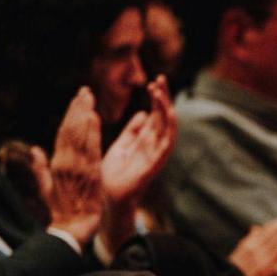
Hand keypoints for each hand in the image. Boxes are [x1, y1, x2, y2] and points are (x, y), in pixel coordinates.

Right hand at [47, 88, 104, 245]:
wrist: (72, 229)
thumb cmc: (61, 210)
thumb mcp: (47, 187)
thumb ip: (40, 167)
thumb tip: (35, 150)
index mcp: (57, 164)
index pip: (64, 134)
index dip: (70, 116)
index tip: (77, 100)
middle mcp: (66, 162)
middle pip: (71, 130)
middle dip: (78, 109)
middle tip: (85, 91)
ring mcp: (77, 168)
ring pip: (80, 136)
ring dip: (84, 115)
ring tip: (89, 98)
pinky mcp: (90, 175)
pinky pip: (90, 149)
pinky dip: (91, 133)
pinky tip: (94, 118)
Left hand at [102, 76, 176, 205]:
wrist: (107, 196)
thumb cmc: (112, 175)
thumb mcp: (120, 146)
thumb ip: (132, 131)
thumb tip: (142, 113)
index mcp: (145, 141)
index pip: (155, 116)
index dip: (155, 99)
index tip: (152, 83)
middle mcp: (154, 146)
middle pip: (163, 117)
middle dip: (163, 98)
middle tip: (160, 79)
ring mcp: (157, 154)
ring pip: (167, 126)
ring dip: (166, 107)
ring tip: (160, 90)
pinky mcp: (156, 162)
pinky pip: (167, 142)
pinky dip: (169, 127)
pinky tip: (167, 112)